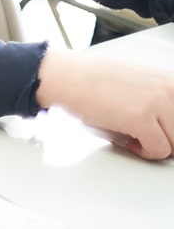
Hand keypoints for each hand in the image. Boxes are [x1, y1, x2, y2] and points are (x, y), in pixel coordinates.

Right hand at [38, 47, 173, 159]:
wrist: (65, 76)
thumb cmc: (92, 79)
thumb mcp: (138, 81)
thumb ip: (159, 97)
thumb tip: (168, 122)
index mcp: (170, 79)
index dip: (169, 129)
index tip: (161, 132)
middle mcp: (168, 88)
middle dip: (164, 138)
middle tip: (144, 134)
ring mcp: (156, 102)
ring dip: (155, 145)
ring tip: (135, 135)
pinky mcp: (141, 118)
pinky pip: (159, 150)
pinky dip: (143, 152)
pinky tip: (128, 139)